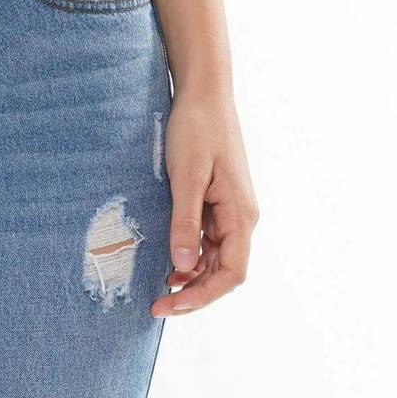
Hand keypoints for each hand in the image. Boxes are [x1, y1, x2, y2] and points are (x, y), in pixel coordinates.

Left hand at [150, 88, 258, 316]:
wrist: (203, 92)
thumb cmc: (196, 128)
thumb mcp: (186, 175)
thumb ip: (185, 221)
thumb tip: (183, 266)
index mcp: (241, 214)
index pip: (231, 274)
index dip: (201, 296)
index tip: (169, 305)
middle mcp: (241, 216)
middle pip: (223, 271)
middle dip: (193, 292)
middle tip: (155, 304)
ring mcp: (230, 209)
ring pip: (215, 257)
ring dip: (190, 275)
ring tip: (157, 286)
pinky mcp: (217, 200)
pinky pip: (207, 238)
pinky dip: (189, 253)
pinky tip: (167, 259)